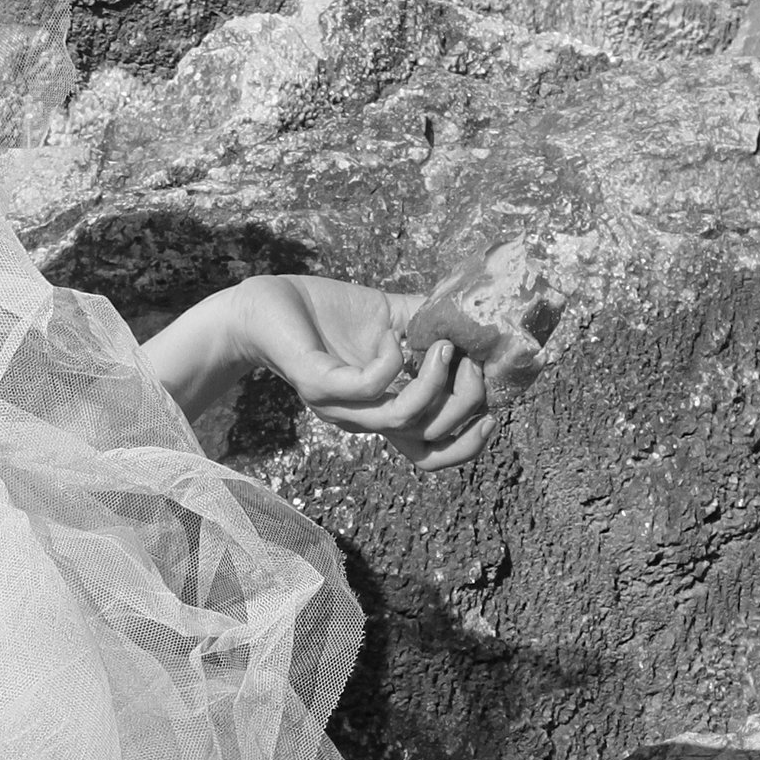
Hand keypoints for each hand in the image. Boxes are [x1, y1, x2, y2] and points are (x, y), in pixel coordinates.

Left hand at [210, 274, 496, 469]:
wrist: (266, 305)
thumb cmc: (328, 313)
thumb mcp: (394, 317)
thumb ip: (434, 323)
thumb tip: (479, 319)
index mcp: (381, 411)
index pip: (430, 454)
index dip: (467, 444)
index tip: (493, 409)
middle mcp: (361, 418)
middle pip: (427, 442)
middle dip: (463, 405)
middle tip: (469, 362)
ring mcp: (338, 406)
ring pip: (403, 417)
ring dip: (434, 381)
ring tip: (441, 345)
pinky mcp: (318, 385)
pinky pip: (369, 386)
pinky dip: (392, 359)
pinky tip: (391, 333)